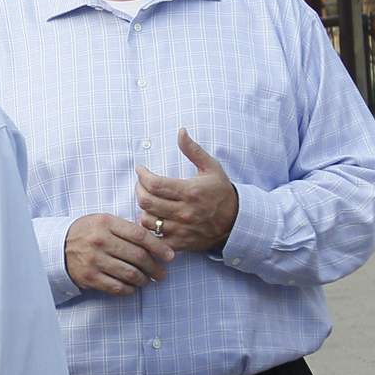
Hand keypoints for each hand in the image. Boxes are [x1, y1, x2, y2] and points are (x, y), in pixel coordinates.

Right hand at [65, 213, 174, 295]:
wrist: (58, 246)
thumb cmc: (89, 232)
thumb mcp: (105, 221)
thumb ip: (127, 229)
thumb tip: (156, 243)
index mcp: (107, 223)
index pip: (140, 235)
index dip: (159, 247)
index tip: (170, 256)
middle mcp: (101, 241)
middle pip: (138, 256)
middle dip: (155, 267)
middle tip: (162, 273)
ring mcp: (95, 260)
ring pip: (130, 273)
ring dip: (144, 279)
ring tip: (148, 280)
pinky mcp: (90, 277)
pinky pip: (117, 287)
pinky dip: (129, 289)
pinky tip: (133, 287)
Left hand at [136, 128, 237, 251]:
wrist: (236, 222)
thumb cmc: (221, 192)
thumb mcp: (211, 167)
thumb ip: (193, 150)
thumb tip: (180, 131)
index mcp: (190, 191)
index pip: (154, 184)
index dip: (142, 175)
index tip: (140, 170)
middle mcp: (184, 211)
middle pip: (146, 202)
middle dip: (138, 189)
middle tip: (140, 183)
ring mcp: (181, 229)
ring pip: (147, 220)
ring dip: (143, 209)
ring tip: (147, 201)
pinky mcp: (180, 243)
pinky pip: (155, 239)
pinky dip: (149, 230)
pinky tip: (153, 220)